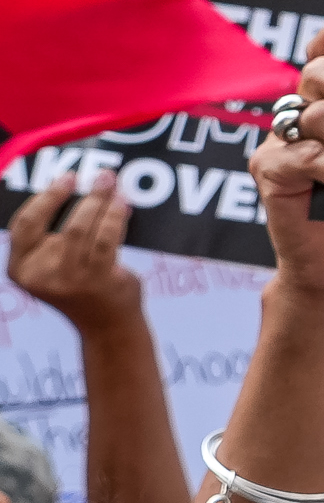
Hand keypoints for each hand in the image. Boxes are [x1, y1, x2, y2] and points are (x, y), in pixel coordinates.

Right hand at [6, 172, 140, 327]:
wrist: (107, 326)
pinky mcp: (99, 280)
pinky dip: (116, 218)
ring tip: (115, 187)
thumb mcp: (51, 265)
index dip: (45, 198)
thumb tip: (71, 188)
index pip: (25, 225)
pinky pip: (107, 239)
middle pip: (61, 225)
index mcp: (21, 269)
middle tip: (102, 176)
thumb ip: (50, 238)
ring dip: (103, 203)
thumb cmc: (79, 287)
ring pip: (85, 229)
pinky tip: (123, 205)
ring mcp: (71, 279)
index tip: (66, 178)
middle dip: (85, 195)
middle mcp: (42, 275)